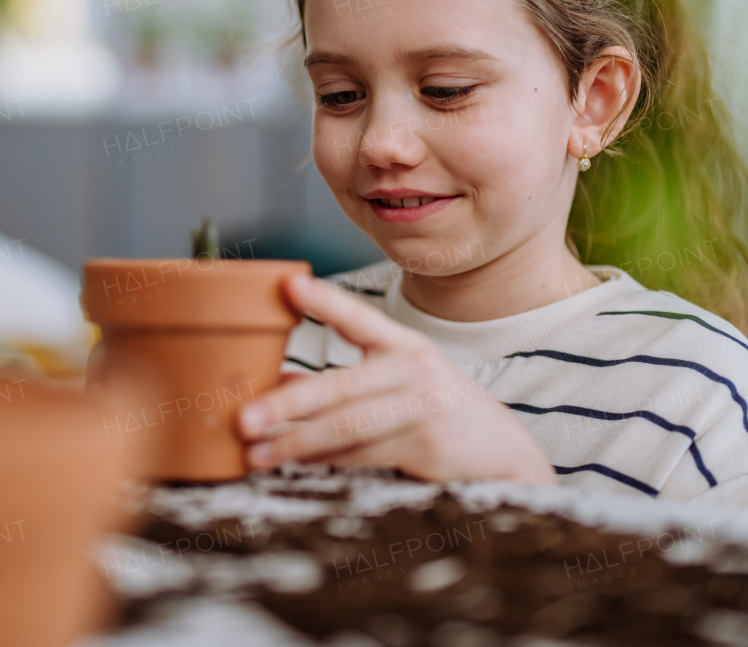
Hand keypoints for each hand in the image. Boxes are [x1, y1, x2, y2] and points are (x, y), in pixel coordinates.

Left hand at [237, 274, 555, 483]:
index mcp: (405, 345)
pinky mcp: (427, 445)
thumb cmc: (437, 413)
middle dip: (288, 403)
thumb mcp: (399, 385)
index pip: (359, 317)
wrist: (503, 452)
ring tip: (255, 453)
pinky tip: (293, 463)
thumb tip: (277, 386)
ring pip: (346, 426)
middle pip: (340, 385)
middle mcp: (415, 369)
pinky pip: (362, 454)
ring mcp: (423, 407)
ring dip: (296, 442)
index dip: (324, 300)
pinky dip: (323, 461)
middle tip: (244, 416)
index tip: (288, 284)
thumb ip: (347, 383)